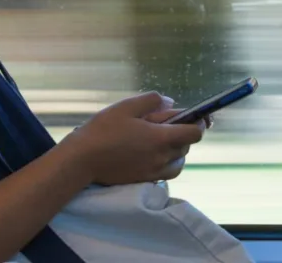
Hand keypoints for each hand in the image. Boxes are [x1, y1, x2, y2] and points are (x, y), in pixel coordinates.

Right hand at [62, 92, 206, 185]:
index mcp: (161, 138)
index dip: (199, 123)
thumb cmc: (103, 130)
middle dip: (184, 132)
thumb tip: (170, 103)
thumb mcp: (127, 106)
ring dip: (177, 149)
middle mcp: (162, 158)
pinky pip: (167, 172)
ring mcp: (154, 172)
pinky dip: (168, 162)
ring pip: (179, 161)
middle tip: (165, 122)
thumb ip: (152, 101)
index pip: (195, 133)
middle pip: (187, 146)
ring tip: (161, 138)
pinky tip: (152, 152)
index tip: (196, 116)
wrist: (82, 161)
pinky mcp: (145, 180)